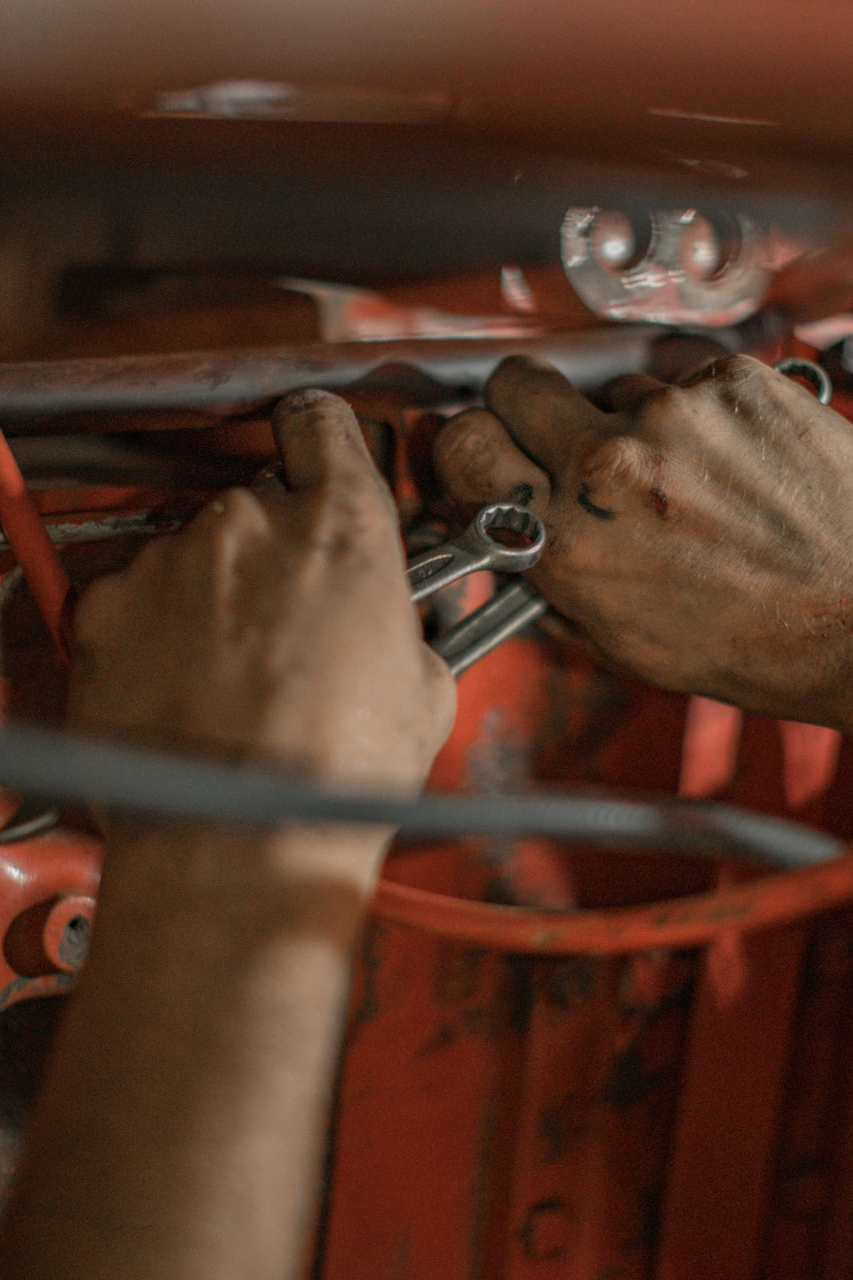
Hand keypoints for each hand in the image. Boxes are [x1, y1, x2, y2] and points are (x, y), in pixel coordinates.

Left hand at [69, 389, 454, 793]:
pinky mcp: (107, 607)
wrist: (239, 841)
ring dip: (213, 596)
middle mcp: (249, 523)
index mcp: (340, 526)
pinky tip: (184, 689)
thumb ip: (406, 626)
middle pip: (257, 502)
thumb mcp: (425, 692)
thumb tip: (396, 629)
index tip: (316, 462)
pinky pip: (136, 597)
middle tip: (289, 622)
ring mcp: (171, 561)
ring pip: (196, 554)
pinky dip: (155, 630)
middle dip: (274, 552)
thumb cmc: (334, 776)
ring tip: (234, 676)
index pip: (320, 422)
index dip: (320, 441)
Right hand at [435, 354, 852, 731]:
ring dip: (627, 422)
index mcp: (568, 539)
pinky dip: (697, 416)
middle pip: (516, 383)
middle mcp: (610, 465)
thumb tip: (509, 543)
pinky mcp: (733, 382)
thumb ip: (549, 583)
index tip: (485, 455)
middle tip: (557, 439)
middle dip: (525, 410)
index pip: (464, 445)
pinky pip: (683, 381)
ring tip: (681, 478)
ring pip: (610, 387)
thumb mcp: (622, 642)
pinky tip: (730, 464)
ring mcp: (675, 413)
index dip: (470, 450)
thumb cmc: (755, 643)